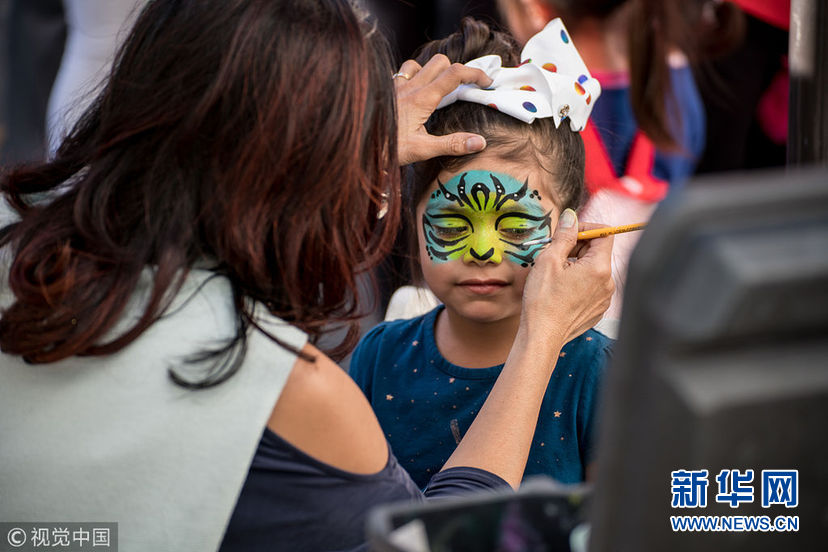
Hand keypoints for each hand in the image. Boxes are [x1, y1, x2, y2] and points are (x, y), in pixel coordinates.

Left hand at [394, 54, 492, 164]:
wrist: (355, 146)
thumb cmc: (387, 149)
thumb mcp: (422, 150)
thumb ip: (452, 144)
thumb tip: (480, 142)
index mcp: (422, 98)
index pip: (455, 73)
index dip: (475, 74)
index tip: (486, 82)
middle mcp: (409, 86)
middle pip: (440, 62)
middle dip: (456, 70)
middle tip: (463, 89)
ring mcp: (394, 86)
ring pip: (418, 64)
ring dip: (432, 71)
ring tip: (437, 90)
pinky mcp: (384, 91)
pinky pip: (400, 74)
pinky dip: (412, 77)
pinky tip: (411, 94)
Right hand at [520, 209, 614, 343]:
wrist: (542, 336)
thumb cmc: (543, 300)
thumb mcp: (548, 260)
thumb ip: (564, 236)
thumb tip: (571, 217)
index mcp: (599, 267)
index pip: (604, 233)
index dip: (586, 229)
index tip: (567, 234)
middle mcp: (608, 283)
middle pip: (598, 252)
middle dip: (577, 249)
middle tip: (555, 256)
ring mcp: (605, 298)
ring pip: (594, 270)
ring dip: (577, 266)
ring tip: (556, 277)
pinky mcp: (598, 310)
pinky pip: (592, 287)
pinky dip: (579, 283)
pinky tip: (561, 291)